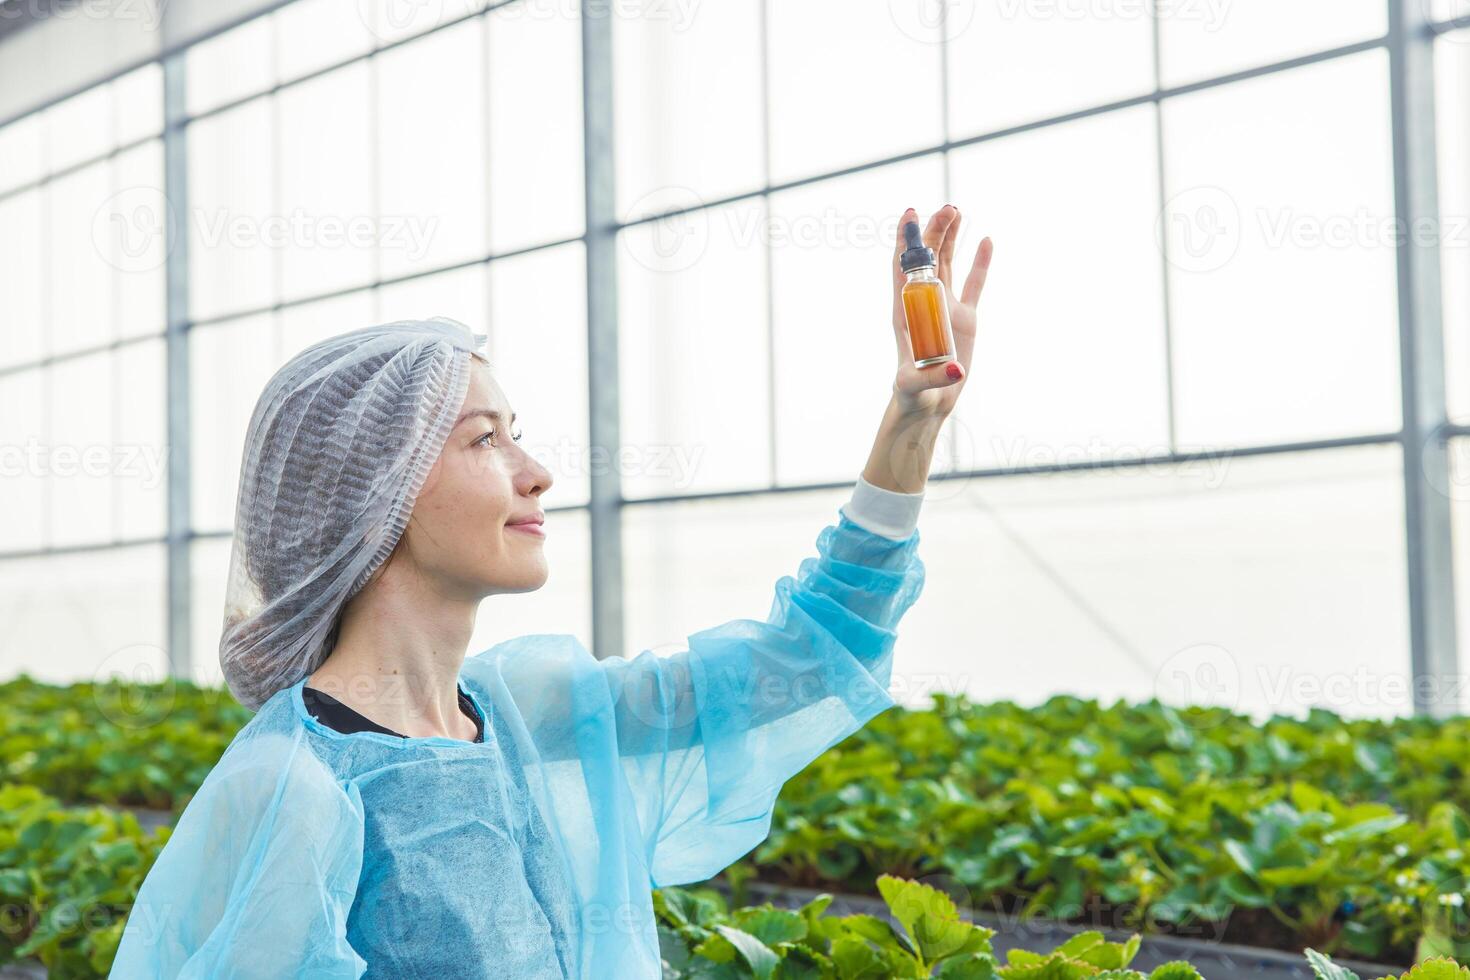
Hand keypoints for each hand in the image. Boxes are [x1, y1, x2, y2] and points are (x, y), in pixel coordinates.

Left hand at [889, 205, 992, 418]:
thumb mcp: (916, 384)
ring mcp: (945, 308)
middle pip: (928, 259)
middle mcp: (925, 303)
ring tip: (956, 210)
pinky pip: (974, 284)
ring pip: (948, 264)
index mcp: (906, 310)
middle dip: (935, 233)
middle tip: (947, 208)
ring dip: (951, 238)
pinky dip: (980, 263)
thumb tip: (957, 370)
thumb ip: (934, 377)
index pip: (902, 267)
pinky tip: (986, 240)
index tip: (911, 214)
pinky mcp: (965, 318)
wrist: (928, 403)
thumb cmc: (913, 392)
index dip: (905, 241)